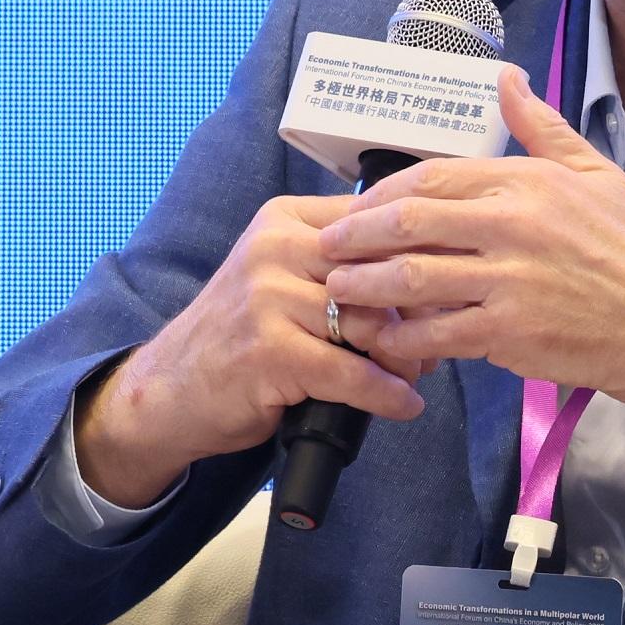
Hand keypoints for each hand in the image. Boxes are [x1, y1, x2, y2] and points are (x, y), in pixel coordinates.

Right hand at [74, 192, 430, 507]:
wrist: (169, 389)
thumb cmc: (239, 337)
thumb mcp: (282, 277)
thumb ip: (340, 264)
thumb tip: (429, 271)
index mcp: (286, 220)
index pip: (375, 220)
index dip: (423, 251)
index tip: (454, 278)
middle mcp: (275, 248)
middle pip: (380, 268)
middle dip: (420, 308)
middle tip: (440, 337)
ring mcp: (267, 298)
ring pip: (371, 322)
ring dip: (406, 355)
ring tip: (416, 372)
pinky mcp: (268, 350)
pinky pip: (350, 372)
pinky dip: (385, 394)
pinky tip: (403, 404)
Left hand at [316, 69, 624, 428]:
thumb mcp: (596, 172)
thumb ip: (541, 128)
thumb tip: (506, 79)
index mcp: (527, 181)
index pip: (433, 177)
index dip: (383, 193)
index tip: (356, 208)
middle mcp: (513, 224)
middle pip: (410, 222)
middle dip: (357, 235)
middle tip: (326, 247)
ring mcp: (509, 281)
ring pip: (412, 278)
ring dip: (366, 285)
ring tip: (336, 290)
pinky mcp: (510, 333)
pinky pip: (437, 332)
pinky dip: (403, 335)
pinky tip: (384, 337)